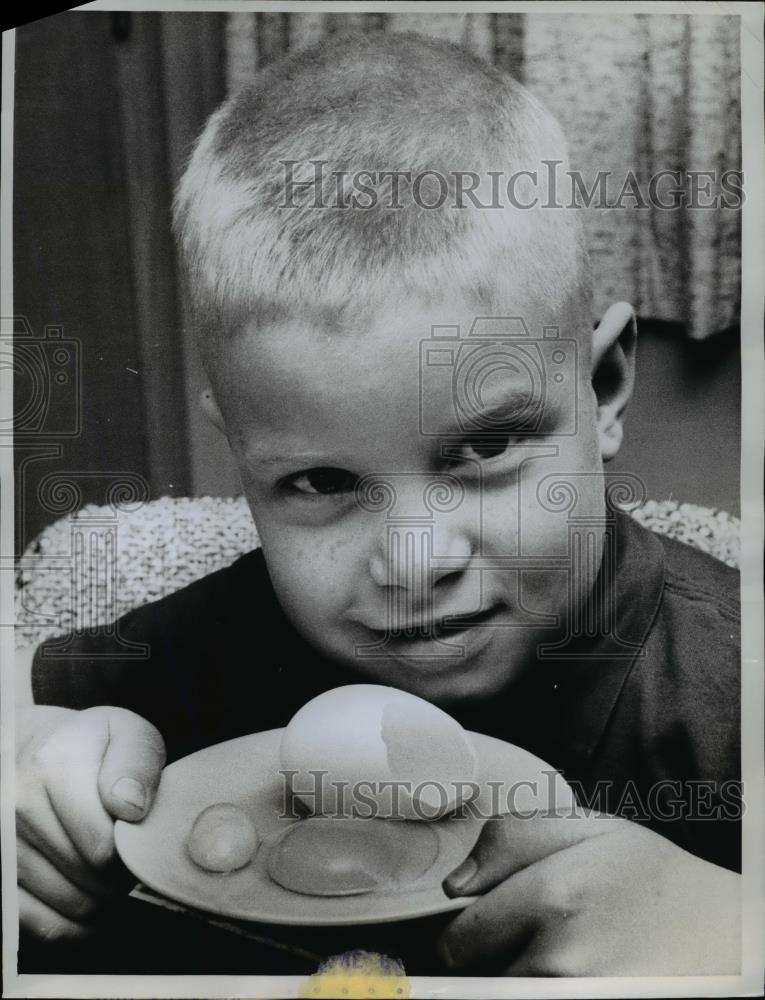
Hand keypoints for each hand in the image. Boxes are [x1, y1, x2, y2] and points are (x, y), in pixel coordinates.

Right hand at [16, 705, 165, 941]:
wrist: (43, 757)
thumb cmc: (95, 749)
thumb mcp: (127, 736)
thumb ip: (137, 762)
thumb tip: (129, 806)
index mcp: (50, 767)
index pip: (101, 843)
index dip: (132, 850)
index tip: (138, 837)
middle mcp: (15, 807)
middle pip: (88, 875)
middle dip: (120, 875)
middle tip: (130, 858)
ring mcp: (1, 846)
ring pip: (69, 904)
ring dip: (103, 901)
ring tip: (113, 875)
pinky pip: (42, 925)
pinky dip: (75, 927)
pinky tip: (94, 906)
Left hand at [438, 808, 740, 974]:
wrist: (724, 937)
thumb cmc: (651, 877)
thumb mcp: (588, 828)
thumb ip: (512, 839)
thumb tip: (454, 886)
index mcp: (552, 896)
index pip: (456, 940)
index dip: (462, 933)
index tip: (479, 924)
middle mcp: (559, 959)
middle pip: (475, 977)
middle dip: (485, 957)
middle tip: (522, 936)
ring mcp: (576, 999)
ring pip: (503, 993)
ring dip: (512, 976)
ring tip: (557, 950)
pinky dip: (537, 988)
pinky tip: (563, 970)